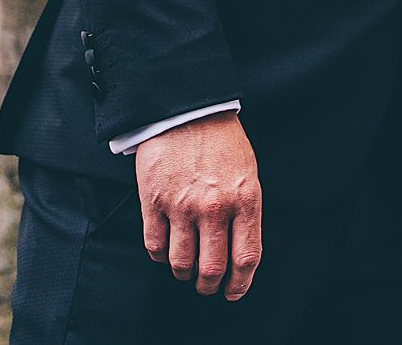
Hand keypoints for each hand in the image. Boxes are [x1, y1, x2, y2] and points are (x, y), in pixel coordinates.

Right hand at [134, 111, 261, 299]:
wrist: (188, 110)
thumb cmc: (222, 141)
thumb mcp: (248, 173)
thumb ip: (245, 211)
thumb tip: (240, 248)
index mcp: (245, 199)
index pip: (246, 257)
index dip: (239, 283)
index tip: (233, 292)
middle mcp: (215, 207)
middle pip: (211, 268)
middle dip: (209, 285)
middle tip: (207, 286)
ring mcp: (181, 206)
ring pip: (181, 263)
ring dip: (184, 274)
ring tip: (186, 270)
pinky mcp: (153, 201)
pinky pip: (154, 246)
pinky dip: (160, 256)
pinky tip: (166, 251)